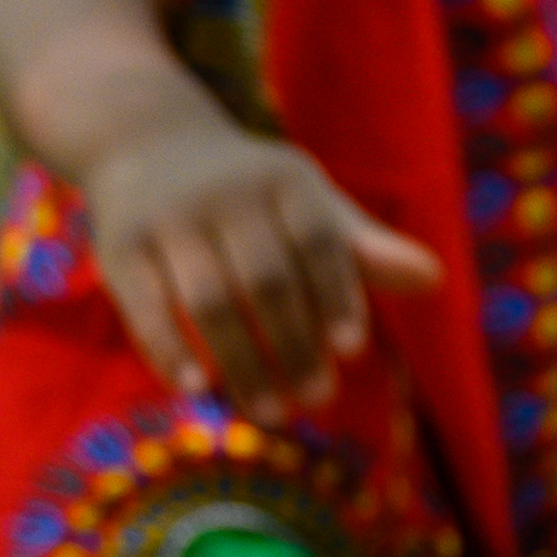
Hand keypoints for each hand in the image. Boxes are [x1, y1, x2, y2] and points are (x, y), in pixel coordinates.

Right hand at [75, 125, 445, 420]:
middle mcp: (223, 193)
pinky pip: (147, 308)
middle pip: (266, 281)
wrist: (144, 144)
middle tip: (315, 398)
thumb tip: (435, 279)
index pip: (318, 243)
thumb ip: (362, 248)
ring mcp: (168, 219)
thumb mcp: (307, 205)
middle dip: (294, 345)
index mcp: (282, 179)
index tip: (351, 352)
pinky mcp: (120, 246)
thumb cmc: (248, 192)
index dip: (337, 297)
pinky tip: (198, 390)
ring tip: (270, 413)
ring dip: (243, 363)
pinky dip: (171, 350)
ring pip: (209, 302)